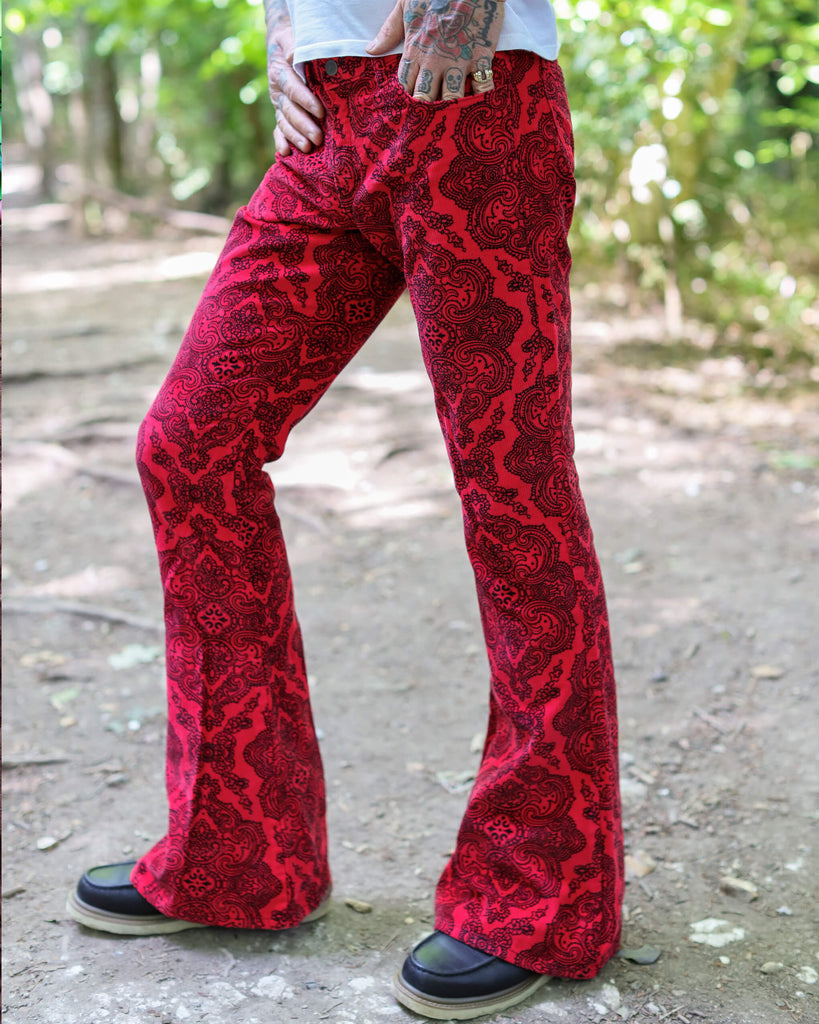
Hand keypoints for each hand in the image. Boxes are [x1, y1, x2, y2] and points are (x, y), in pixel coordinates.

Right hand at [267, 24, 324, 153]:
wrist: (279, 46)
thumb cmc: (291, 41)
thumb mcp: (290, 37)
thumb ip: (293, 45)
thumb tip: (293, 55)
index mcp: (280, 72)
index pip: (293, 88)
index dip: (306, 101)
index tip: (320, 112)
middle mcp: (277, 90)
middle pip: (289, 110)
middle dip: (303, 125)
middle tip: (318, 138)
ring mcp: (278, 103)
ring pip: (284, 122)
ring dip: (295, 136)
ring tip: (307, 148)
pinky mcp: (280, 112)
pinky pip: (278, 129)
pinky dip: (281, 141)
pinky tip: (286, 153)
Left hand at [367, 0, 504, 101]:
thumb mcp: (405, 5)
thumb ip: (389, 31)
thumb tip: (370, 50)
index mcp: (415, 49)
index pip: (405, 86)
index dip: (408, 97)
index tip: (411, 104)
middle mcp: (434, 60)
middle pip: (424, 99)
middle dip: (427, 109)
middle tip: (431, 117)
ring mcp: (459, 59)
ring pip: (451, 98)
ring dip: (453, 105)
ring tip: (455, 113)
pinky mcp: (482, 55)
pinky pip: (483, 85)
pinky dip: (482, 95)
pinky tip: (481, 97)